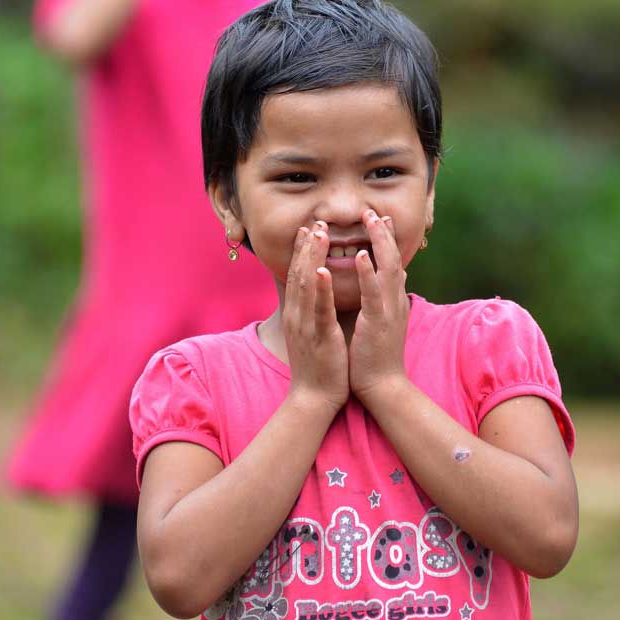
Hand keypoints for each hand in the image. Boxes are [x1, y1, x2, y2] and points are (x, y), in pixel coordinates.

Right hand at [284, 222, 349, 411]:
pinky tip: (322, 270)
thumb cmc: (318, 367)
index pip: (298, 275)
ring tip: (318, 234)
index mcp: (298, 314)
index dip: (303, 250)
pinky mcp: (319, 337)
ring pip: (307, 285)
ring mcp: (306, 325)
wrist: (313, 399)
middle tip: (314, 221)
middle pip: (299, 273)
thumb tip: (315, 298)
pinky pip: (319, 309)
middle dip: (307, 246)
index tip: (308, 228)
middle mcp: (298, 315)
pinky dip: (320, 288)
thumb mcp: (311, 334)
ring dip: (312, 257)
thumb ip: (312, 312)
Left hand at [349, 209, 410, 402]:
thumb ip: (380, 301)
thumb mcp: (379, 323)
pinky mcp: (378, 321)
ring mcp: (388, 310)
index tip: (380, 218)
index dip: (387, 240)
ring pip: (387, 267)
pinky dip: (369, 271)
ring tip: (370, 218)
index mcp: (392, 301)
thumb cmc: (374, 357)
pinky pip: (374, 291)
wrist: (382, 387)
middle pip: (393, 258)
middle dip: (384, 232)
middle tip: (374, 209)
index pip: (391, 263)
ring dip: (379, 241)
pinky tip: (362, 254)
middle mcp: (394, 301)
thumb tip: (384, 283)